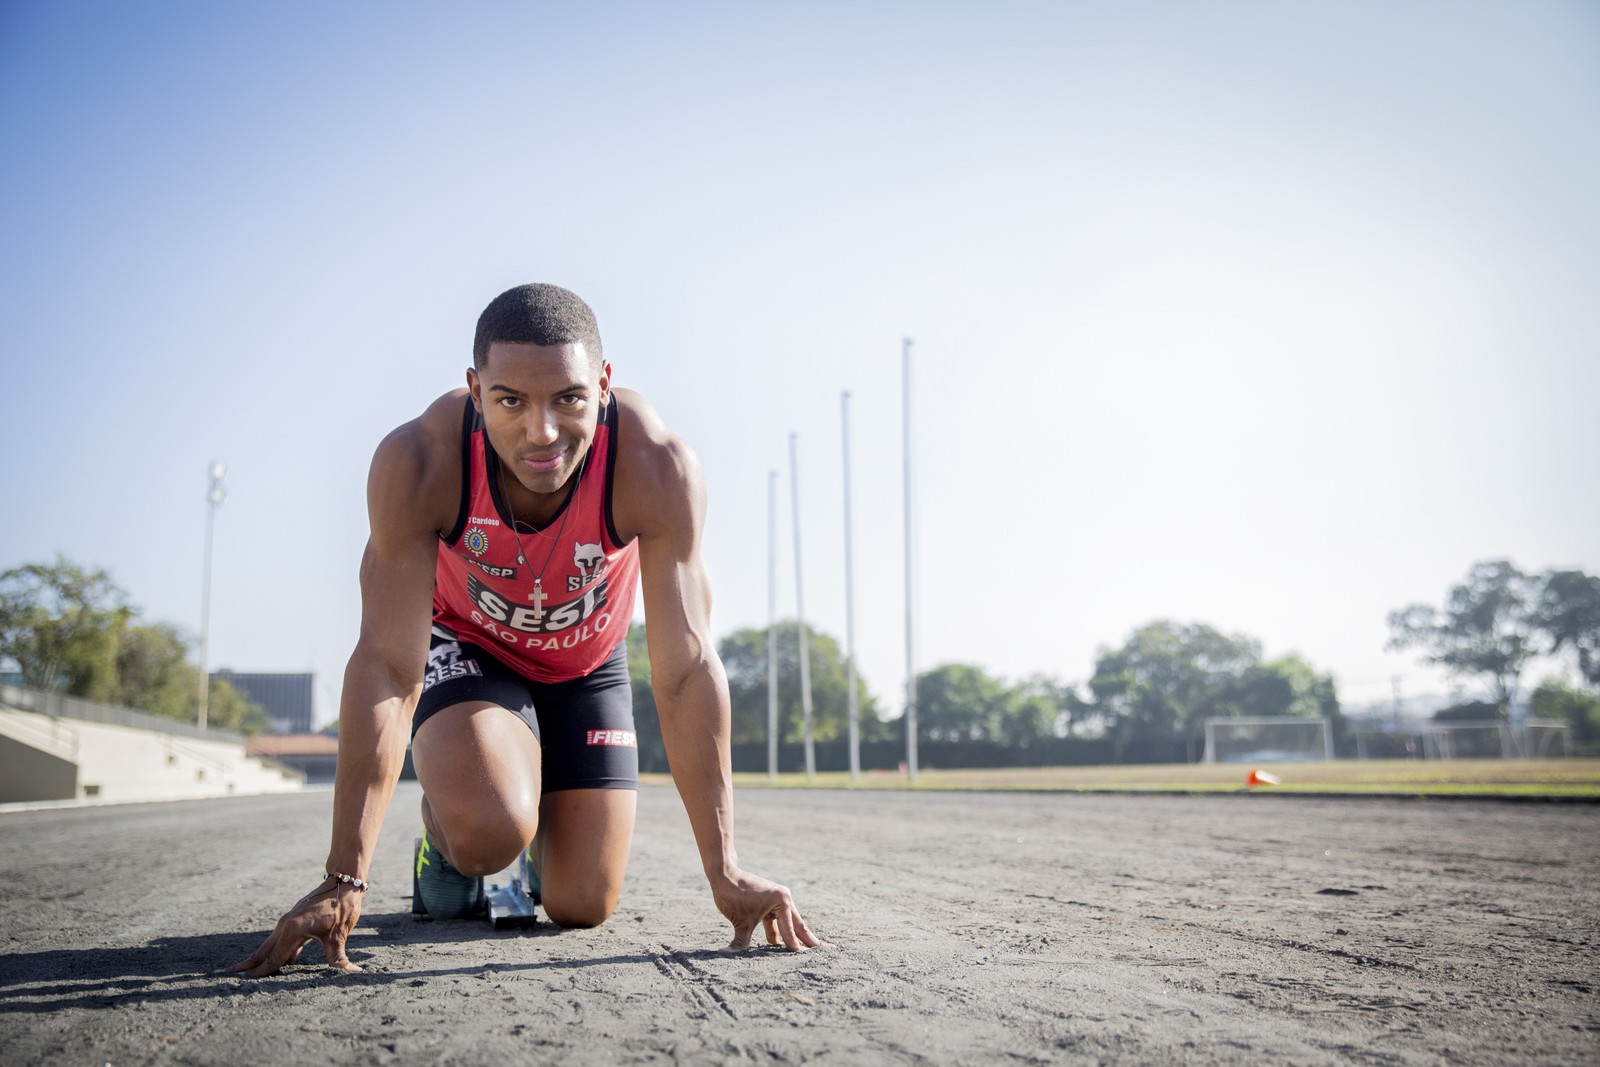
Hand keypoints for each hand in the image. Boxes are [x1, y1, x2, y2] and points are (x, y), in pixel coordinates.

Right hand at [224, 879, 365, 976]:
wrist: (343, 882)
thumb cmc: (342, 907)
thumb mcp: (339, 934)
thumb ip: (338, 956)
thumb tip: (349, 971)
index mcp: (292, 930)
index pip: (273, 959)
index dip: (259, 973)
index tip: (241, 983)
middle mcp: (285, 926)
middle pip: (262, 951)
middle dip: (245, 965)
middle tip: (223, 975)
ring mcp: (288, 923)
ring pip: (269, 947)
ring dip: (258, 960)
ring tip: (243, 974)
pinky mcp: (294, 922)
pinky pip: (280, 942)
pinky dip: (274, 954)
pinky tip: (273, 966)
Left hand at [711, 867, 821, 952]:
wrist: (723, 874)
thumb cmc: (733, 894)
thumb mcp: (739, 922)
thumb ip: (740, 942)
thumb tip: (728, 956)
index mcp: (782, 901)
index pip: (790, 930)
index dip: (795, 947)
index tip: (805, 961)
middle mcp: (785, 899)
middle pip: (798, 925)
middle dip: (808, 940)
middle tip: (827, 953)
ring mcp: (778, 901)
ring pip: (788, 924)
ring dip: (793, 938)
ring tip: (806, 953)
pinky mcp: (769, 903)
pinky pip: (777, 921)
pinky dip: (778, 933)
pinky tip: (779, 946)